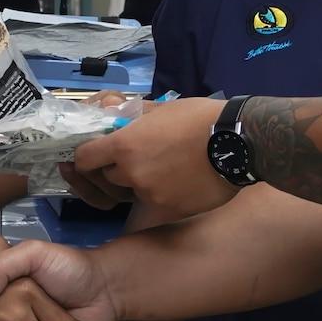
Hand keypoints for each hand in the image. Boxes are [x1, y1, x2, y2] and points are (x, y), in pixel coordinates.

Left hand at [72, 97, 234, 221]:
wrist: (237, 142)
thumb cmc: (199, 118)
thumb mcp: (162, 108)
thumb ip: (134, 117)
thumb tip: (115, 117)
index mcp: (124, 145)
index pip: (83, 159)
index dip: (86, 157)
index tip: (95, 156)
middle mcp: (131, 173)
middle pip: (107, 177)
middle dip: (116, 170)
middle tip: (136, 160)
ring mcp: (149, 195)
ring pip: (132, 193)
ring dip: (139, 184)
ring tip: (162, 171)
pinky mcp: (169, 211)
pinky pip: (154, 206)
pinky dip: (161, 197)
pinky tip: (178, 185)